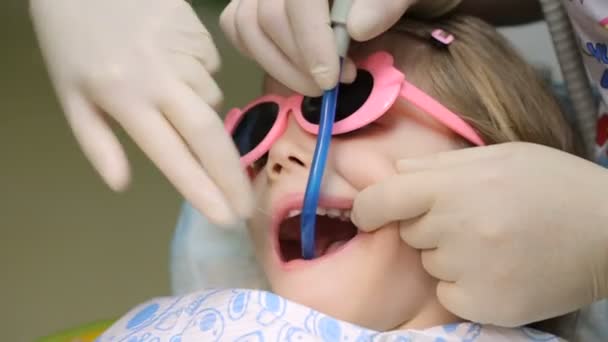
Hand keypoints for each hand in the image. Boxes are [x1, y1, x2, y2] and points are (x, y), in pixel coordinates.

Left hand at [30, 0, 251, 223]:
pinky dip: (198, 78)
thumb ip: (96, 142)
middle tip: (246, 207)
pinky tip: (172, 61)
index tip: (224, 216)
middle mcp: (159, 77)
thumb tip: (121, 184)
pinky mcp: (200, 32)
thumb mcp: (70, 95)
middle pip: (208, 134)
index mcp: (122, 96)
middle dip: (231, 176)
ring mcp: (184, 52)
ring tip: (163, 88)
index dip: (200, 189)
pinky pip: (210, 71)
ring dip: (198, 112)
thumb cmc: (71, 40)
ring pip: (211, 101)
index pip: (171, 153)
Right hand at [219, 0, 460, 94]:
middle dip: (298, 61)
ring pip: (246, 24)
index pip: (298, 0)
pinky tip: (291, 65)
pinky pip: (236, 25)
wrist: (404, 2)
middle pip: (266, 15)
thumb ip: (391, 1)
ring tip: (316, 82)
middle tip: (333, 84)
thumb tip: (355, 27)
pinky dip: (258, 52)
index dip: (309, 40)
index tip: (330, 79)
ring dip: (278, 65)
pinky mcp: (256, 4)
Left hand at [351, 142, 607, 325]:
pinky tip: (499, 269)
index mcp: (454, 187)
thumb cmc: (552, 184)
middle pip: (407, 232)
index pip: (382, 200)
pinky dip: (464, 285)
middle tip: (472, 218)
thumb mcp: (497, 157)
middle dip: (427, 225)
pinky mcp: (485, 304)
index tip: (368, 213)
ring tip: (493, 242)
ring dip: (448, 255)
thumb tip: (394, 173)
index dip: (368, 208)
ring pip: (429, 263)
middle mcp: (456, 230)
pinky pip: (448, 293)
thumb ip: (439, 165)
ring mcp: (470, 270)